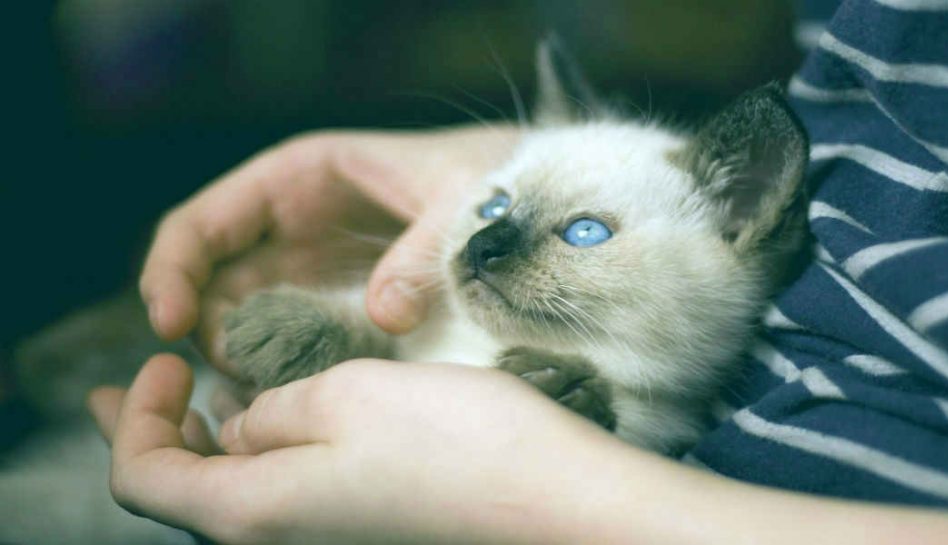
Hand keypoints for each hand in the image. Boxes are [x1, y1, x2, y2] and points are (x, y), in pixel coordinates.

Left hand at [89, 354, 627, 544]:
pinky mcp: (360, 522)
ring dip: (209, 436)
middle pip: (181, 488)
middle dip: (156, 427)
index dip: (130, 414)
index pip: (141, 474)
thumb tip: (245, 425)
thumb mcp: (344, 397)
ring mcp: (322, 534)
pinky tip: (275, 415)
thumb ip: (273, 411)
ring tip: (201, 391)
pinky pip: (284, 489)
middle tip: (145, 378)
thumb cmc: (454, 443)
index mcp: (253, 511)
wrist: (552, 500)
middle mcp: (277, 537)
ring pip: (234, 488)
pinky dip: (261, 447)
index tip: (163, 356)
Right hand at [139, 126, 518, 375]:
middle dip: (210, 330)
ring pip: (246, 319)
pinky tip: (305, 393)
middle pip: (212, 282)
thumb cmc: (492, 176)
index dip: (172, 270)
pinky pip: (292, 340)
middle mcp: (292, 225)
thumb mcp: (463, 200)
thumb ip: (423, 252)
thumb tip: (383, 316)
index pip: (202, 222)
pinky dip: (287, 368)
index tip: (168, 324)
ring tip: (274, 391)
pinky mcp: (339, 305)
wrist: (533, 196)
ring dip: (247, 358)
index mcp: (299, 177)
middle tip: (241, 375)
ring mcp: (313, 267)